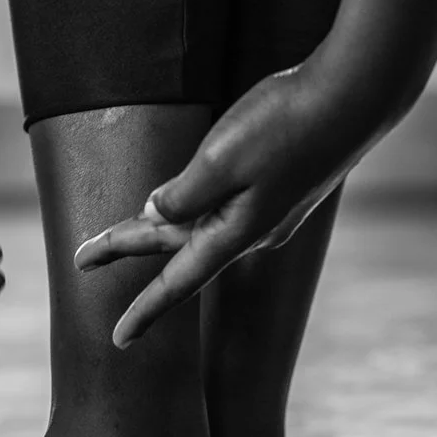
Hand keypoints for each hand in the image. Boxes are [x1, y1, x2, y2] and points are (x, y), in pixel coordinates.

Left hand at [75, 57, 392, 347]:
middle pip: (175, 246)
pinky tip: (178, 199)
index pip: (177, 282)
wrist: (355, 97)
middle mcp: (251, 230)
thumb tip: (156, 214)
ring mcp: (267, 210)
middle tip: (81, 258)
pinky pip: (217, 205)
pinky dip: (187, 207)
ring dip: (154, 226)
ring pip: (196, 222)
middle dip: (126, 248)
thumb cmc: (287, 124)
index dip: (144, 311)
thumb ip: (183, 193)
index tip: (117, 339)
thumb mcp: (220, 157)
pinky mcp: (277, 187)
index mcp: (236, 232)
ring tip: (118, 231)